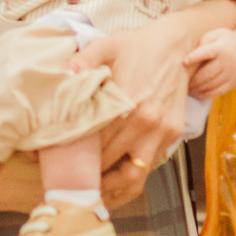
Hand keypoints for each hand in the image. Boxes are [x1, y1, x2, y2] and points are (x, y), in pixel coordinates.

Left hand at [72, 16, 195, 187]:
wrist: (179, 47)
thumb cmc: (141, 46)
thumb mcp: (108, 46)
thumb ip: (83, 60)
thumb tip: (63, 74)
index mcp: (127, 103)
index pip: (92, 143)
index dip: (71, 157)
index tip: (55, 163)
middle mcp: (145, 124)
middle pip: (108, 164)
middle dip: (86, 175)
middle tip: (66, 179)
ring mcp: (160, 133)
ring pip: (133, 178)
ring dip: (112, 187)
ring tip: (93, 189)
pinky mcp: (171, 135)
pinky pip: (150, 166)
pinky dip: (132, 177)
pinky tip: (115, 177)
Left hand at [185, 28, 235, 98]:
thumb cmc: (227, 42)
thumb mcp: (217, 34)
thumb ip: (204, 41)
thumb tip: (191, 54)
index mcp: (222, 48)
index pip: (208, 52)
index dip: (195, 57)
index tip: (184, 61)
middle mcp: (227, 62)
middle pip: (207, 73)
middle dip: (192, 79)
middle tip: (181, 80)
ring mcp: (231, 74)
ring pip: (210, 84)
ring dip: (196, 87)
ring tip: (187, 87)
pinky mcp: (232, 84)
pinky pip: (216, 92)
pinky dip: (204, 93)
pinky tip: (197, 91)